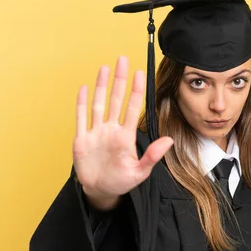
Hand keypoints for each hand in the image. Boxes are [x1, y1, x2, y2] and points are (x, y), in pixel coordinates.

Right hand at [73, 56, 173, 208]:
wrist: (100, 191)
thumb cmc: (122, 182)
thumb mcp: (140, 172)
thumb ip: (152, 156)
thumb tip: (169, 140)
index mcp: (125, 136)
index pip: (132, 108)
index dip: (135, 91)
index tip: (140, 73)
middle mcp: (111, 130)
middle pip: (116, 99)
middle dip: (119, 80)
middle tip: (123, 59)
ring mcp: (96, 133)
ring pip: (98, 104)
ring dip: (101, 86)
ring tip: (105, 68)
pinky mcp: (82, 140)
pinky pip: (81, 118)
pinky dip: (81, 103)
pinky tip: (83, 88)